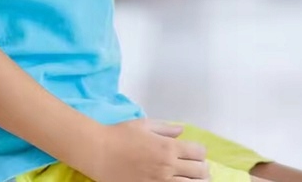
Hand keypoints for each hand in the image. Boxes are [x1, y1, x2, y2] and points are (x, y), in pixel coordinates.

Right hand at [85, 118, 208, 181]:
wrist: (99, 152)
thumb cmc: (121, 134)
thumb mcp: (145, 125)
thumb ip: (166, 129)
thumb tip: (181, 131)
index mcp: (168, 147)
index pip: (198, 153)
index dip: (200, 153)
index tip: (196, 153)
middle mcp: (167, 166)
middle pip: (198, 171)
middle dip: (202, 169)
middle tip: (199, 169)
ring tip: (194, 180)